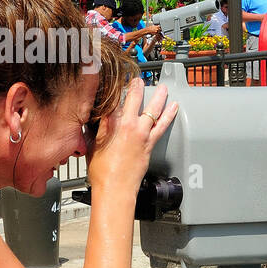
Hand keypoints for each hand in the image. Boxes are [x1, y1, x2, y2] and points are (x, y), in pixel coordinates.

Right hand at [86, 78, 177, 197]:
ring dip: (158, 97)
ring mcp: (141, 134)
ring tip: (163, 88)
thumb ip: (96, 130)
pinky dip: (169, 115)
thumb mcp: (92, 146)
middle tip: (138, 79)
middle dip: (136, 86)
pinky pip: (162, 125)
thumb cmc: (101, 172)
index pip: (113, 99)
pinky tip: (174, 107)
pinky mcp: (150, 143)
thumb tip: (93, 121)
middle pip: (134, 98)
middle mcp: (128, 125)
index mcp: (111, 123)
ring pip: (153, 109)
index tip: (117, 81)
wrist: (115, 188)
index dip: (115, 88)